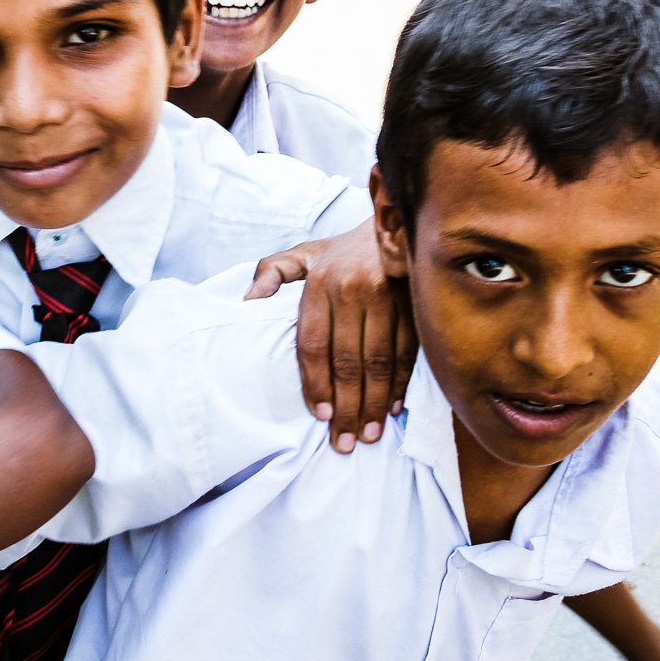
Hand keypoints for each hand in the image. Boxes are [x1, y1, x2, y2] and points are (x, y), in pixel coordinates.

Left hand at [246, 219, 415, 451]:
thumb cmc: (341, 249)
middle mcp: (351, 291)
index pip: (313, 344)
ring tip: (369, 434)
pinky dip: (401, 382)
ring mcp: (386, 297)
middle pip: (347, 361)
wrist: (393, 218)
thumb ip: (271, 274)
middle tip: (345, 441)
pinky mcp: (413, 303)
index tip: (318, 414)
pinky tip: (394, 406)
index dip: (316, 382)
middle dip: (346, 406)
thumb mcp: (301, 254)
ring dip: (374, 403)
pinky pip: (407, 350)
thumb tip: (246, 303)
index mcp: (319, 284)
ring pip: (378, 361)